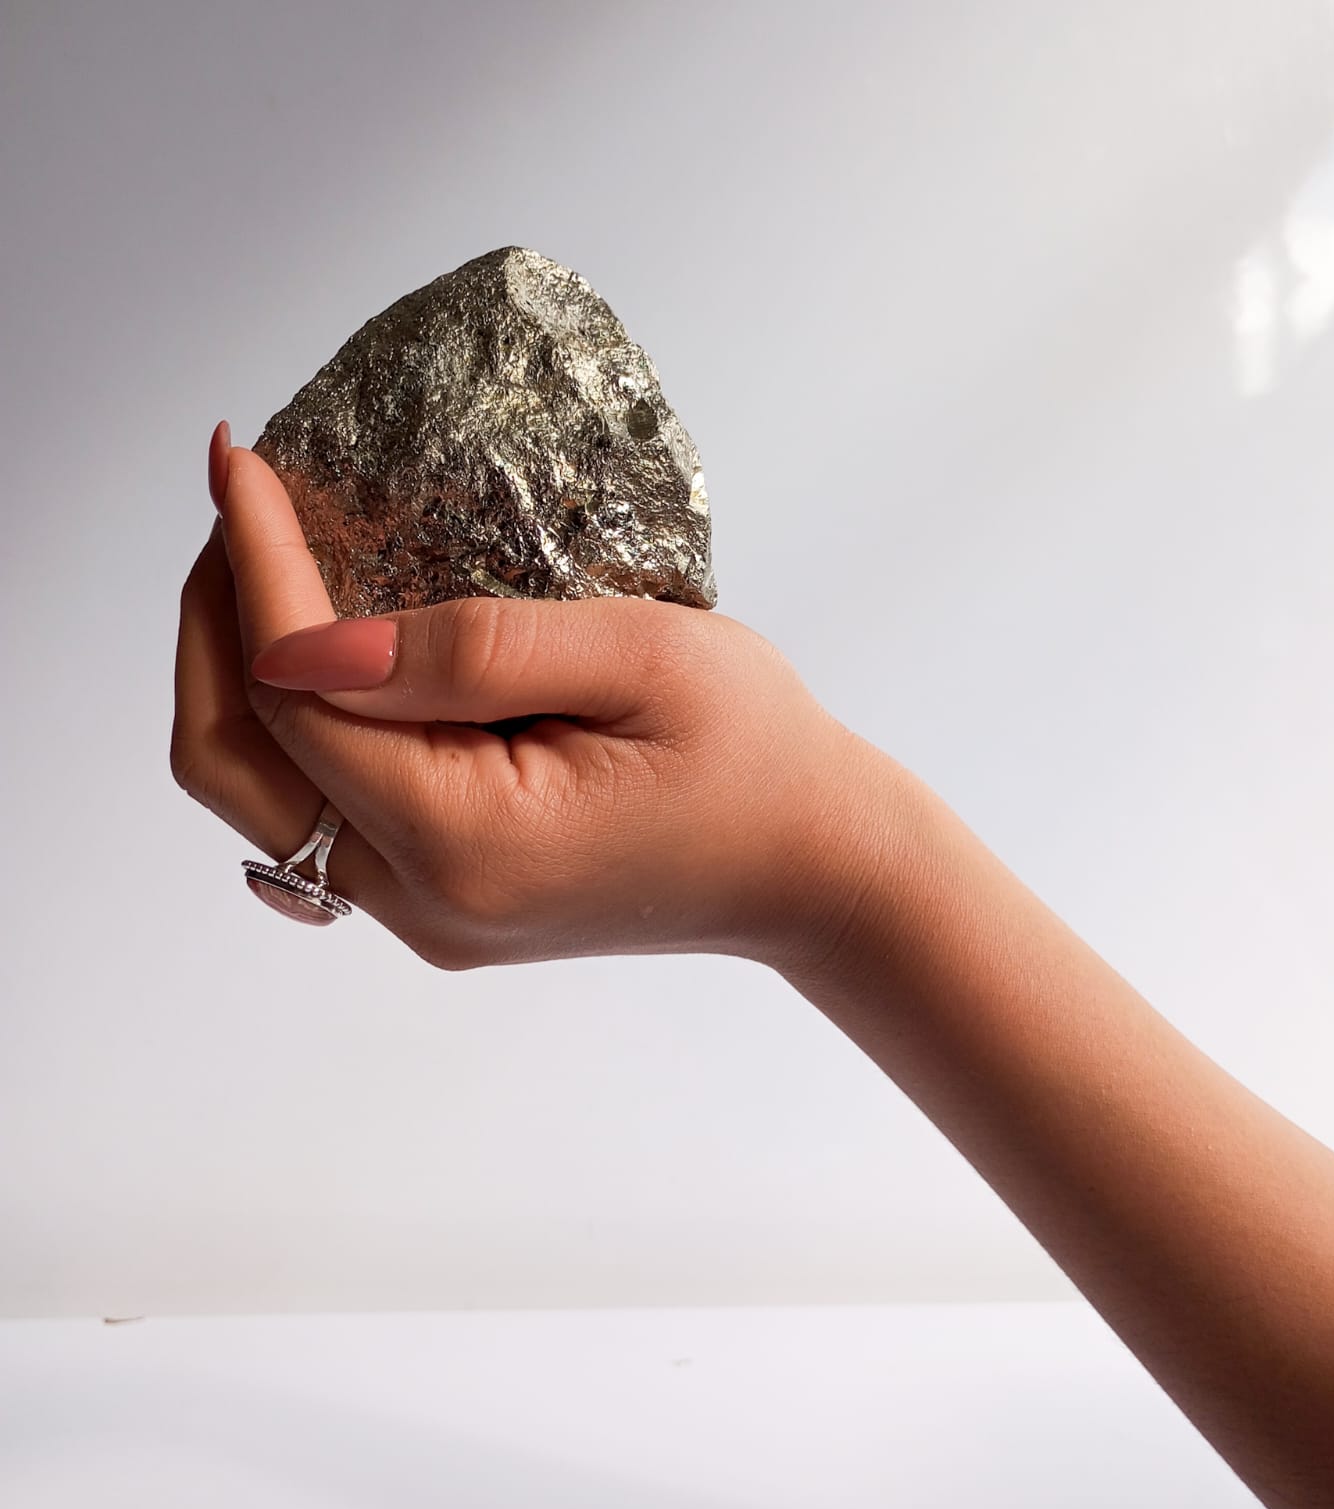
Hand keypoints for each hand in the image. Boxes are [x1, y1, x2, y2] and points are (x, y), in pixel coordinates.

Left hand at [172, 433, 888, 970]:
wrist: (812, 869)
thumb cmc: (757, 752)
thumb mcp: (642, 659)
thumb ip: (473, 648)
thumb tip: (307, 638)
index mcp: (469, 840)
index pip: (293, 692)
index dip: (252, 568)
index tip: (240, 462)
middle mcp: (424, 900)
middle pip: (232, 762)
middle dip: (213, 621)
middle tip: (243, 512)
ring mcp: (426, 915)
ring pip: (259, 796)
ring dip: (241, 675)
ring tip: (269, 568)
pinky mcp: (441, 903)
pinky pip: (315, 816)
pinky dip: (296, 725)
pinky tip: (331, 657)